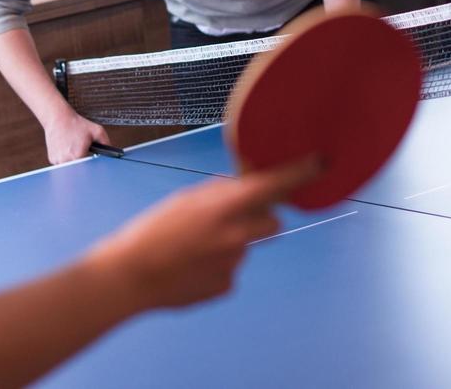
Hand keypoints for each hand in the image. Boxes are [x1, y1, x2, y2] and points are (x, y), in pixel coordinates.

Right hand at [44, 111, 109, 163]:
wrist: (58, 118)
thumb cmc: (75, 124)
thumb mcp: (97, 130)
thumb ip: (106, 143)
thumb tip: (112, 153)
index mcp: (78, 155)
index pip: (88, 169)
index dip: (92, 166)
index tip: (92, 161)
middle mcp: (66, 160)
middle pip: (79, 170)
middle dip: (83, 163)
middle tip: (83, 152)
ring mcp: (58, 161)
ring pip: (70, 168)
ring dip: (74, 162)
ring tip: (74, 149)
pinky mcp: (52, 159)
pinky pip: (62, 164)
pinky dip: (66, 159)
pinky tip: (67, 149)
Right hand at [86, 159, 318, 310]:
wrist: (130, 277)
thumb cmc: (151, 232)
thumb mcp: (184, 200)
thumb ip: (218, 192)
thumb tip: (241, 184)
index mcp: (224, 209)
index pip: (272, 187)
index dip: (299, 174)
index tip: (320, 163)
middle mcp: (236, 237)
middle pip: (271, 222)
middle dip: (258, 217)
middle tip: (228, 217)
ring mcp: (233, 265)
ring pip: (245, 246)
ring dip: (230, 242)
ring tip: (193, 246)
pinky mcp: (226, 287)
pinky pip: (230, 270)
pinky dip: (217, 265)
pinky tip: (190, 266)